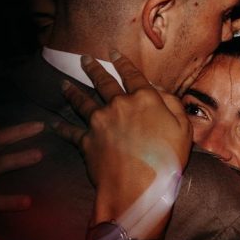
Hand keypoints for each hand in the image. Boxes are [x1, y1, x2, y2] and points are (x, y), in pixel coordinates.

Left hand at [54, 52, 191, 224]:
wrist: (139, 187)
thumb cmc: (167, 160)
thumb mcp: (183, 129)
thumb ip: (173, 105)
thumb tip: (159, 91)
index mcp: (144, 99)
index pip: (132, 75)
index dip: (123, 62)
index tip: (113, 52)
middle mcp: (118, 105)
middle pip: (103, 82)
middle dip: (93, 68)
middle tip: (84, 59)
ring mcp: (100, 123)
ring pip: (82, 101)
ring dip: (72, 91)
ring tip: (63, 84)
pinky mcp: (87, 142)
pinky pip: (71, 132)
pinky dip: (62, 128)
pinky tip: (55, 125)